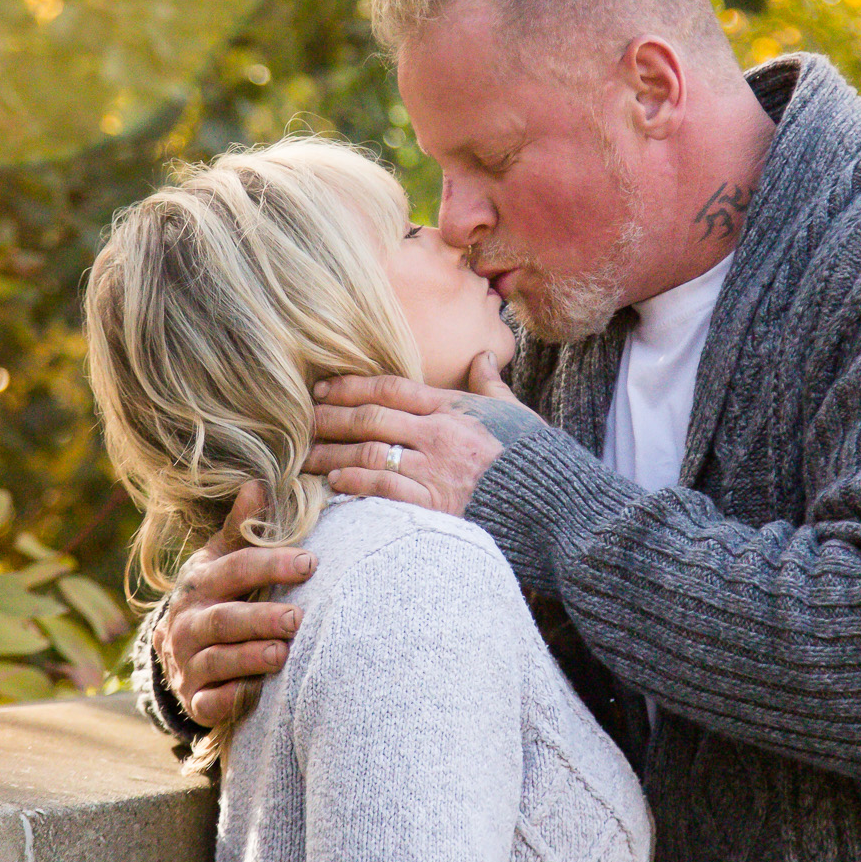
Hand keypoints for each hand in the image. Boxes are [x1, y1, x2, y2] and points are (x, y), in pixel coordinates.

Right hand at [155, 481, 316, 725]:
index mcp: (199, 582)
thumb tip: (258, 482)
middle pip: (223, 619)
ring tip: (283, 653)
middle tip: (298, 618)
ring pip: (217, 660)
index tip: (309, 563)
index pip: (234, 569)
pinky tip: (260, 692)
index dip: (270, 565)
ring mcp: (188, 663)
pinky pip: (211, 702)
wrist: (178, 649)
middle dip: (260, 618)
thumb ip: (242, 527)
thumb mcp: (222, 558)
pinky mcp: (194, 699)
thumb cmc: (216, 594)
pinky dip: (234, 697)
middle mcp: (187, 622)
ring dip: (250, 657)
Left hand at [302, 352, 543, 515]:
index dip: (352, 385)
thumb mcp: (516, 413)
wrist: (557, 505)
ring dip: (333, 451)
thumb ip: (490, 385)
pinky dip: (356, 482)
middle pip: (372, 417)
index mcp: (454, 408)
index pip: (392, 388)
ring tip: (307, 454)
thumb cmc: (536, 459)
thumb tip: (482, 356)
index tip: (324, 388)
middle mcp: (439, 434)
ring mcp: (436, 469)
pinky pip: (385, 488)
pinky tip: (336, 481)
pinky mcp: (436, 505)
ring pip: (370, 451)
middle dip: (332, 416)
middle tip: (302, 418)